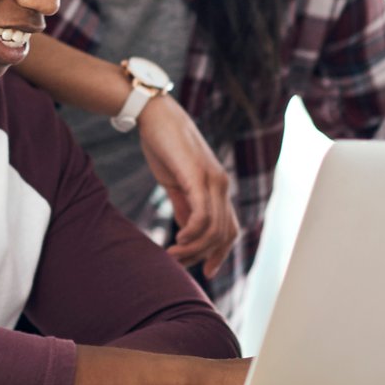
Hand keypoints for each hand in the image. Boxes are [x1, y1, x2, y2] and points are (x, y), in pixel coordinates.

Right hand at [138, 96, 238, 276]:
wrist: (155, 114)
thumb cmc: (164, 145)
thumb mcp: (176, 181)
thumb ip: (185, 205)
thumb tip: (188, 231)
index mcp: (218, 187)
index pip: (229, 229)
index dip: (220, 253)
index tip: (205, 271)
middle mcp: (221, 185)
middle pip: (224, 234)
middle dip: (203, 256)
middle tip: (178, 263)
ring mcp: (212, 180)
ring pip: (214, 229)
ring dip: (194, 248)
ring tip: (173, 253)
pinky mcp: (197, 176)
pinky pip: (203, 214)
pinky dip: (193, 233)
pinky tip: (178, 239)